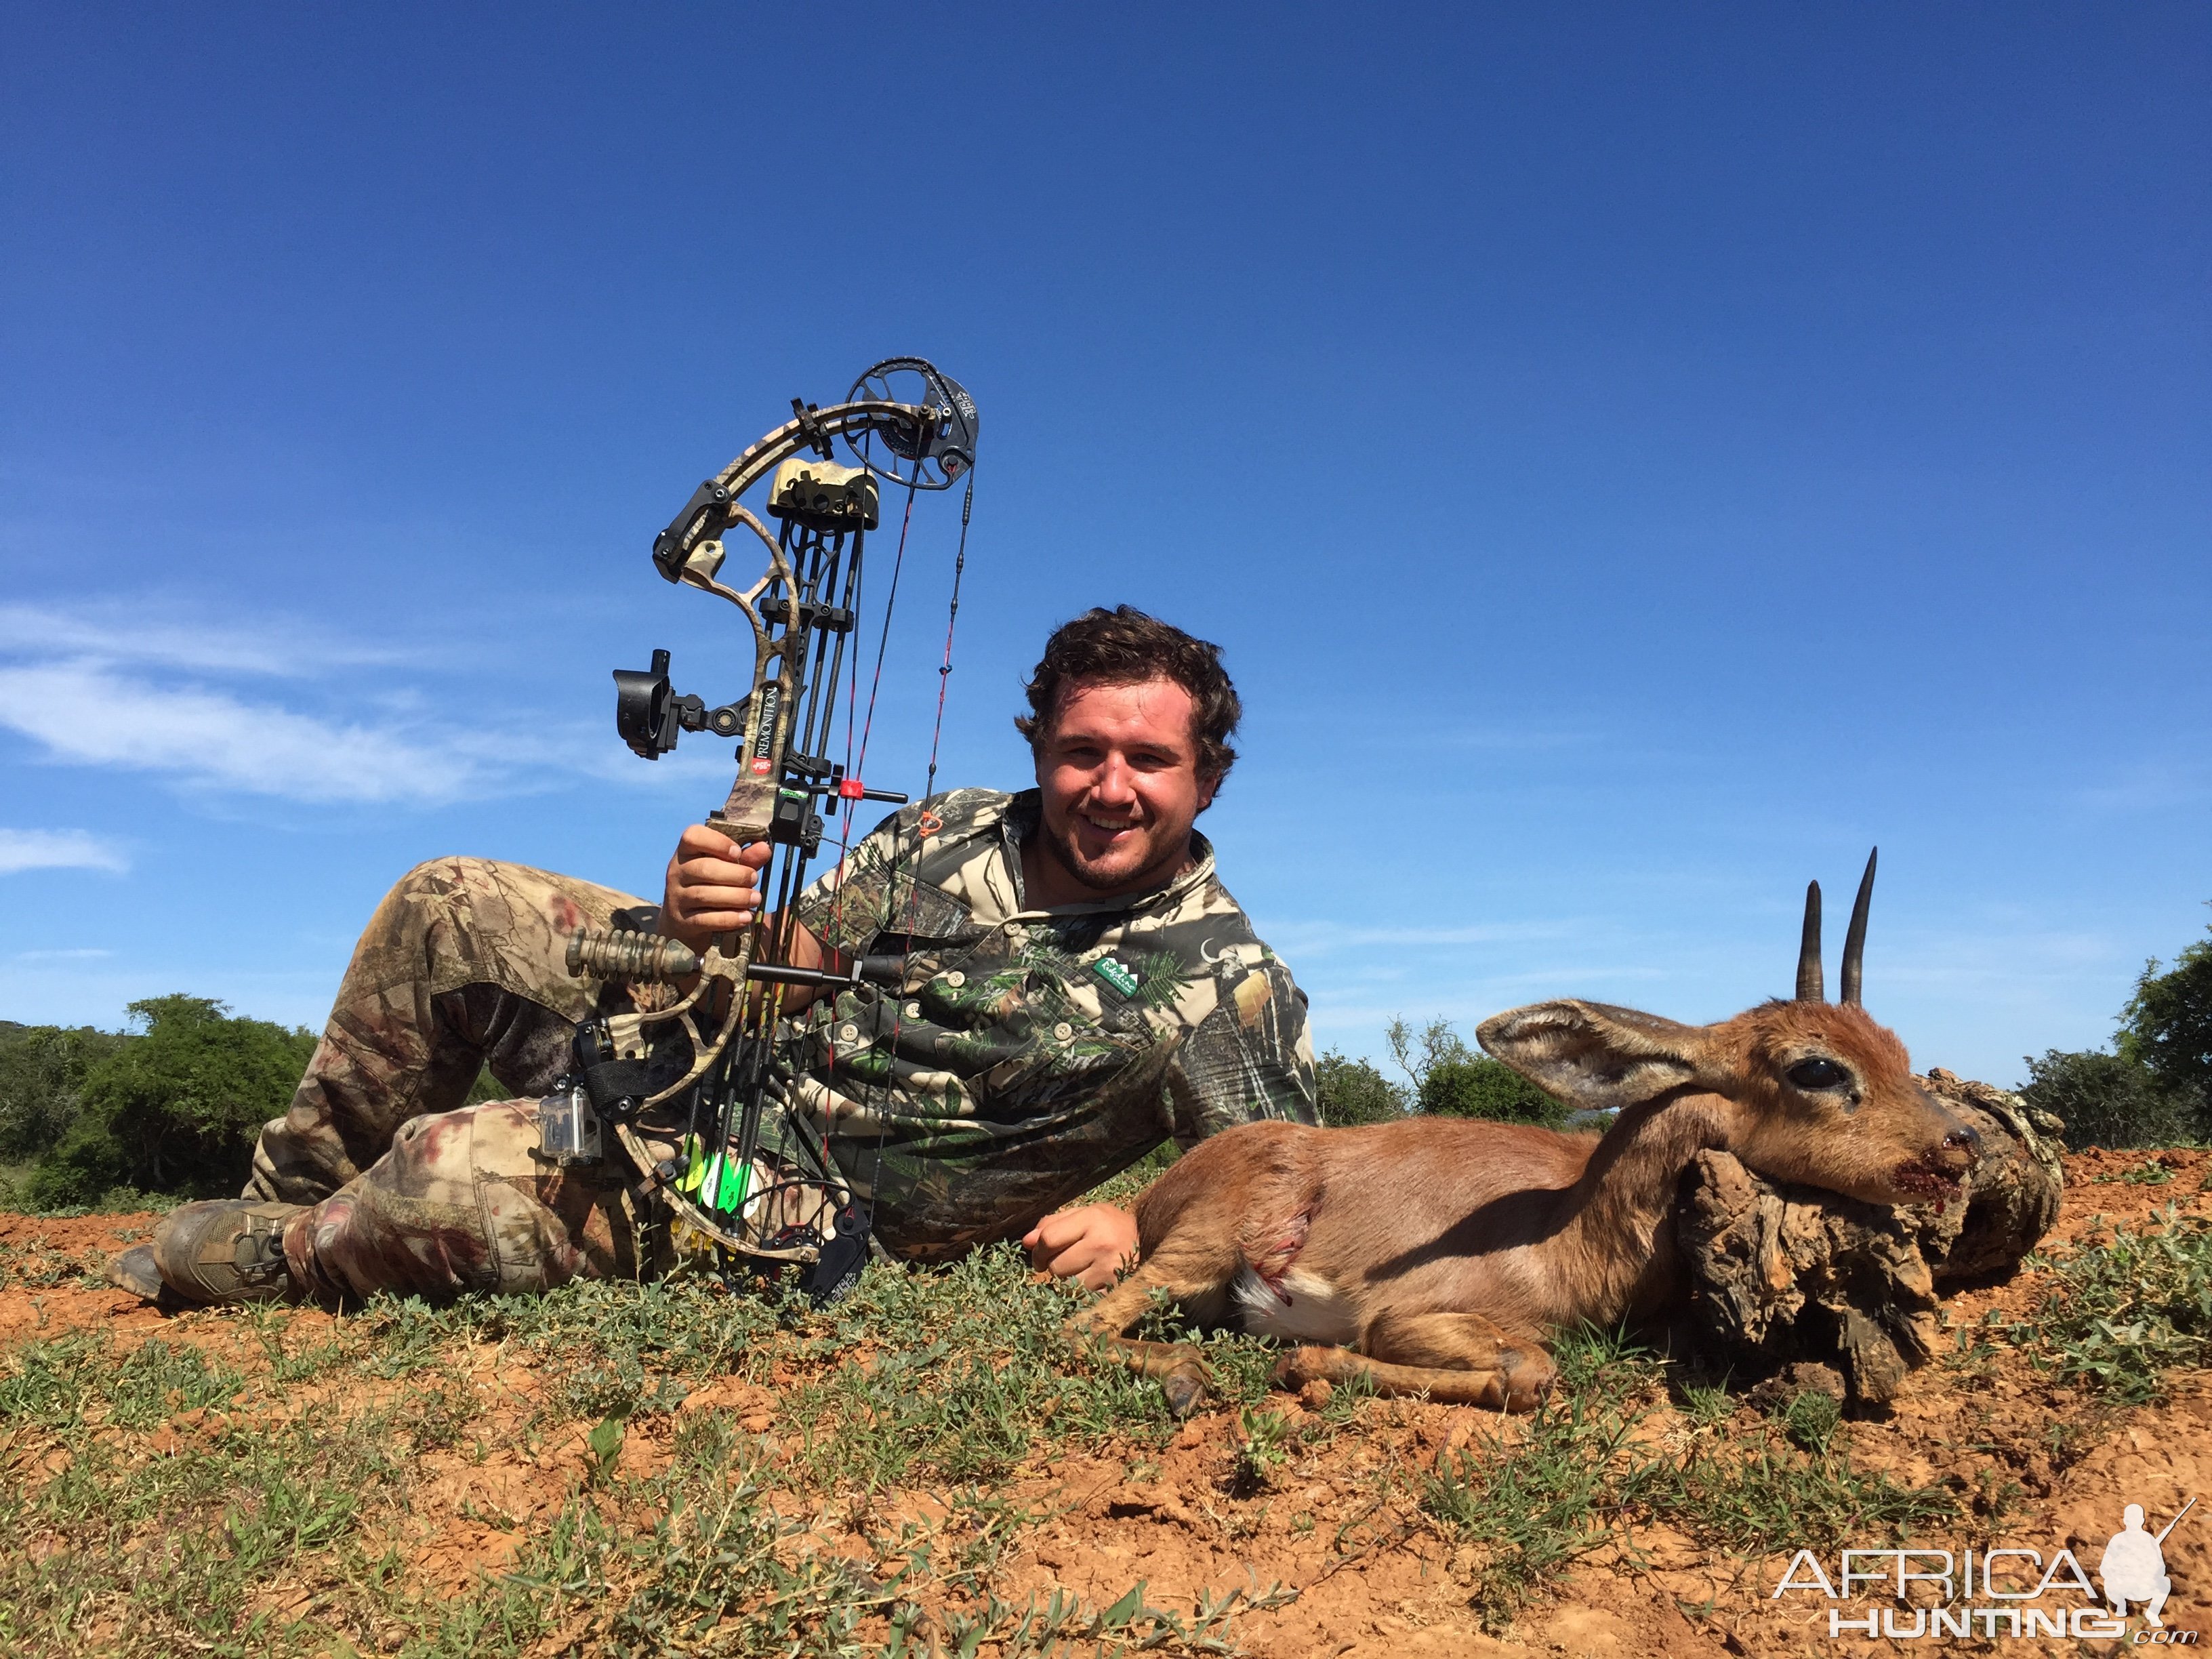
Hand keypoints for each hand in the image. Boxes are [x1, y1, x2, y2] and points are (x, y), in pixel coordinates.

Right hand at [661, 824, 771, 947]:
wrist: (685, 921)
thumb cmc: (709, 885)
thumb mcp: (727, 868)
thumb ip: (746, 858)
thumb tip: (764, 848)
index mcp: (687, 852)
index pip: (692, 837)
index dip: (717, 842)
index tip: (738, 853)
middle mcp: (677, 872)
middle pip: (704, 868)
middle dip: (736, 874)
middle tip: (754, 878)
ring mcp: (677, 897)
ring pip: (704, 895)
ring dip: (736, 896)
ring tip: (755, 898)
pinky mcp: (682, 921)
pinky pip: (705, 919)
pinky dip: (729, 918)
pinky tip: (745, 917)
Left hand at [1022, 1203, 1138, 1291]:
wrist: (1149, 1241)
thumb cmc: (1110, 1225)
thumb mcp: (1085, 1214)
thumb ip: (1053, 1223)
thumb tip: (1025, 1241)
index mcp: (1093, 1220)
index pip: (1049, 1239)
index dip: (1037, 1250)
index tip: (1039, 1254)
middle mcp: (1101, 1245)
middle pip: (1055, 1266)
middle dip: (1053, 1265)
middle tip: (1065, 1260)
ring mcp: (1109, 1271)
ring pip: (1067, 1286)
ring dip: (1067, 1280)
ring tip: (1081, 1269)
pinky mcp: (1115, 1291)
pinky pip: (1082, 1298)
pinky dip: (1080, 1293)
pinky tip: (1090, 1280)